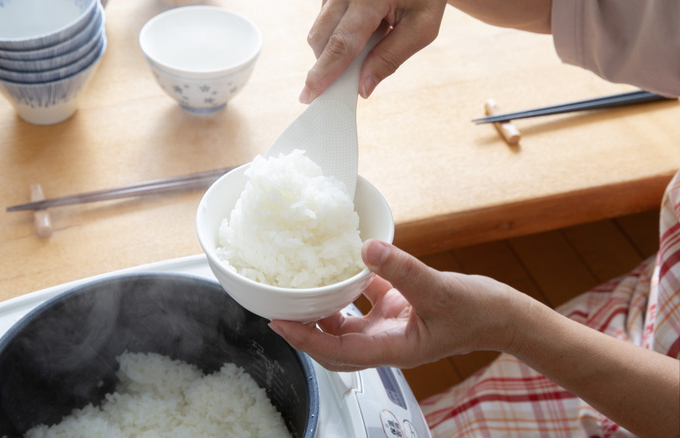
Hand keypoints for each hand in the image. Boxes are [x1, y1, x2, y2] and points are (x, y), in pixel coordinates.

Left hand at [269, 239, 523, 371]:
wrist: (502, 315)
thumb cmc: (479, 312)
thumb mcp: (439, 288)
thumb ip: (402, 268)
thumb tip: (367, 247)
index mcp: (393, 349)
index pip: (338, 351)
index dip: (306, 340)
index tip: (280, 324)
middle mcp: (385, 342)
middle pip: (333, 346)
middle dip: (304, 333)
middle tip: (278, 311)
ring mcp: (389, 328)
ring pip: (344, 325)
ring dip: (322, 312)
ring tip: (299, 291)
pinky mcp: (395, 310)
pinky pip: (363, 301)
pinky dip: (348, 288)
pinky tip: (340, 267)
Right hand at [299, 0, 446, 103]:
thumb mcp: (421, 28)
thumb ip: (391, 58)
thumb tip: (363, 88)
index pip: (341, 43)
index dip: (325, 73)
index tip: (311, 95)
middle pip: (321, 38)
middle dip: (328, 65)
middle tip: (348, 79)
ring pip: (319, 29)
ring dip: (334, 48)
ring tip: (369, 40)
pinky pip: (324, 19)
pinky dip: (337, 33)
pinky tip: (362, 28)